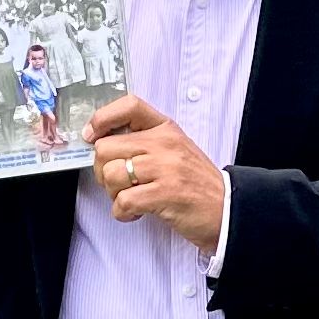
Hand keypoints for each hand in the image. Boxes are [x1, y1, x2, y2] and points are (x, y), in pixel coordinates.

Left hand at [82, 95, 224, 252]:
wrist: (227, 209)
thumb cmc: (197, 183)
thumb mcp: (175, 150)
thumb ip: (144, 143)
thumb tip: (101, 144)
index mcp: (166, 129)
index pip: (129, 105)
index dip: (103, 118)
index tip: (92, 135)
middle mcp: (165, 144)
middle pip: (106, 147)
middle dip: (103, 171)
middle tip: (118, 183)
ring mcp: (166, 168)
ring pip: (111, 175)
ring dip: (113, 194)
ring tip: (130, 199)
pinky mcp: (165, 194)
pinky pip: (123, 201)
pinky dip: (122, 212)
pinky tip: (137, 212)